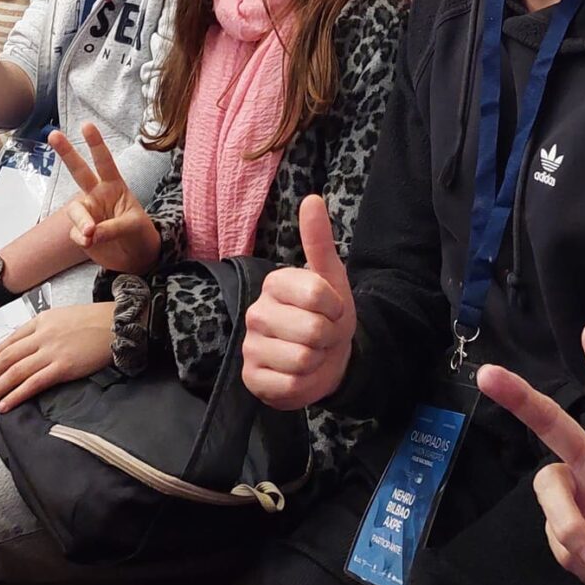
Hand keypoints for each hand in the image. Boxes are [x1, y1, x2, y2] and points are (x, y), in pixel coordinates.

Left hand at [0, 302, 116, 411]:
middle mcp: (42, 335)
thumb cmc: (95, 320)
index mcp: (42, 320)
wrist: (117, 323)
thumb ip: (46, 328)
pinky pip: (33, 384)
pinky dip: (16, 395)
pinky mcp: (62, 367)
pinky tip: (5, 404)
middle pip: (7, 357)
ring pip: (15, 372)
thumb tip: (31, 344)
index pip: (11, 339)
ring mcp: (51, 351)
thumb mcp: (65, 316)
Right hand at [48, 120, 158, 272]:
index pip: (104, 162)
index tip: (86, 125)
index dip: (96, 144)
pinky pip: (75, 232)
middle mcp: (98, 195)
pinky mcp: (81, 232)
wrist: (136, 258)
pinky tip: (91, 243)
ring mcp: (88, 213)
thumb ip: (111, 228)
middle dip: (66, 152)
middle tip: (53, 134)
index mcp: (115, 186)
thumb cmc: (140, 234)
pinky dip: (81, 238)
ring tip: (91, 235)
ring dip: (81, 221)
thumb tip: (89, 233)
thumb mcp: (133, 227)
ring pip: (74, 210)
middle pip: (79, 171)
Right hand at [242, 195, 353, 409]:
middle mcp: (256, 312)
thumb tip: (312, 198)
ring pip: (302, 359)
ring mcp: (250, 347)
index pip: (316, 295)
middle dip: (327, 338)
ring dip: (317, 362)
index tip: (330, 310)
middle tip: (321, 336)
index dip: (334, 308)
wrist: (328, 359)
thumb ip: (319, 240)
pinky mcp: (251, 380)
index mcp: (274, 283)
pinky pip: (289, 385)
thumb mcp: (331, 277)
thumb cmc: (329, 315)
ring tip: (311, 354)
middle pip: (312, 330)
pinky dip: (303, 384)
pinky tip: (297, 375)